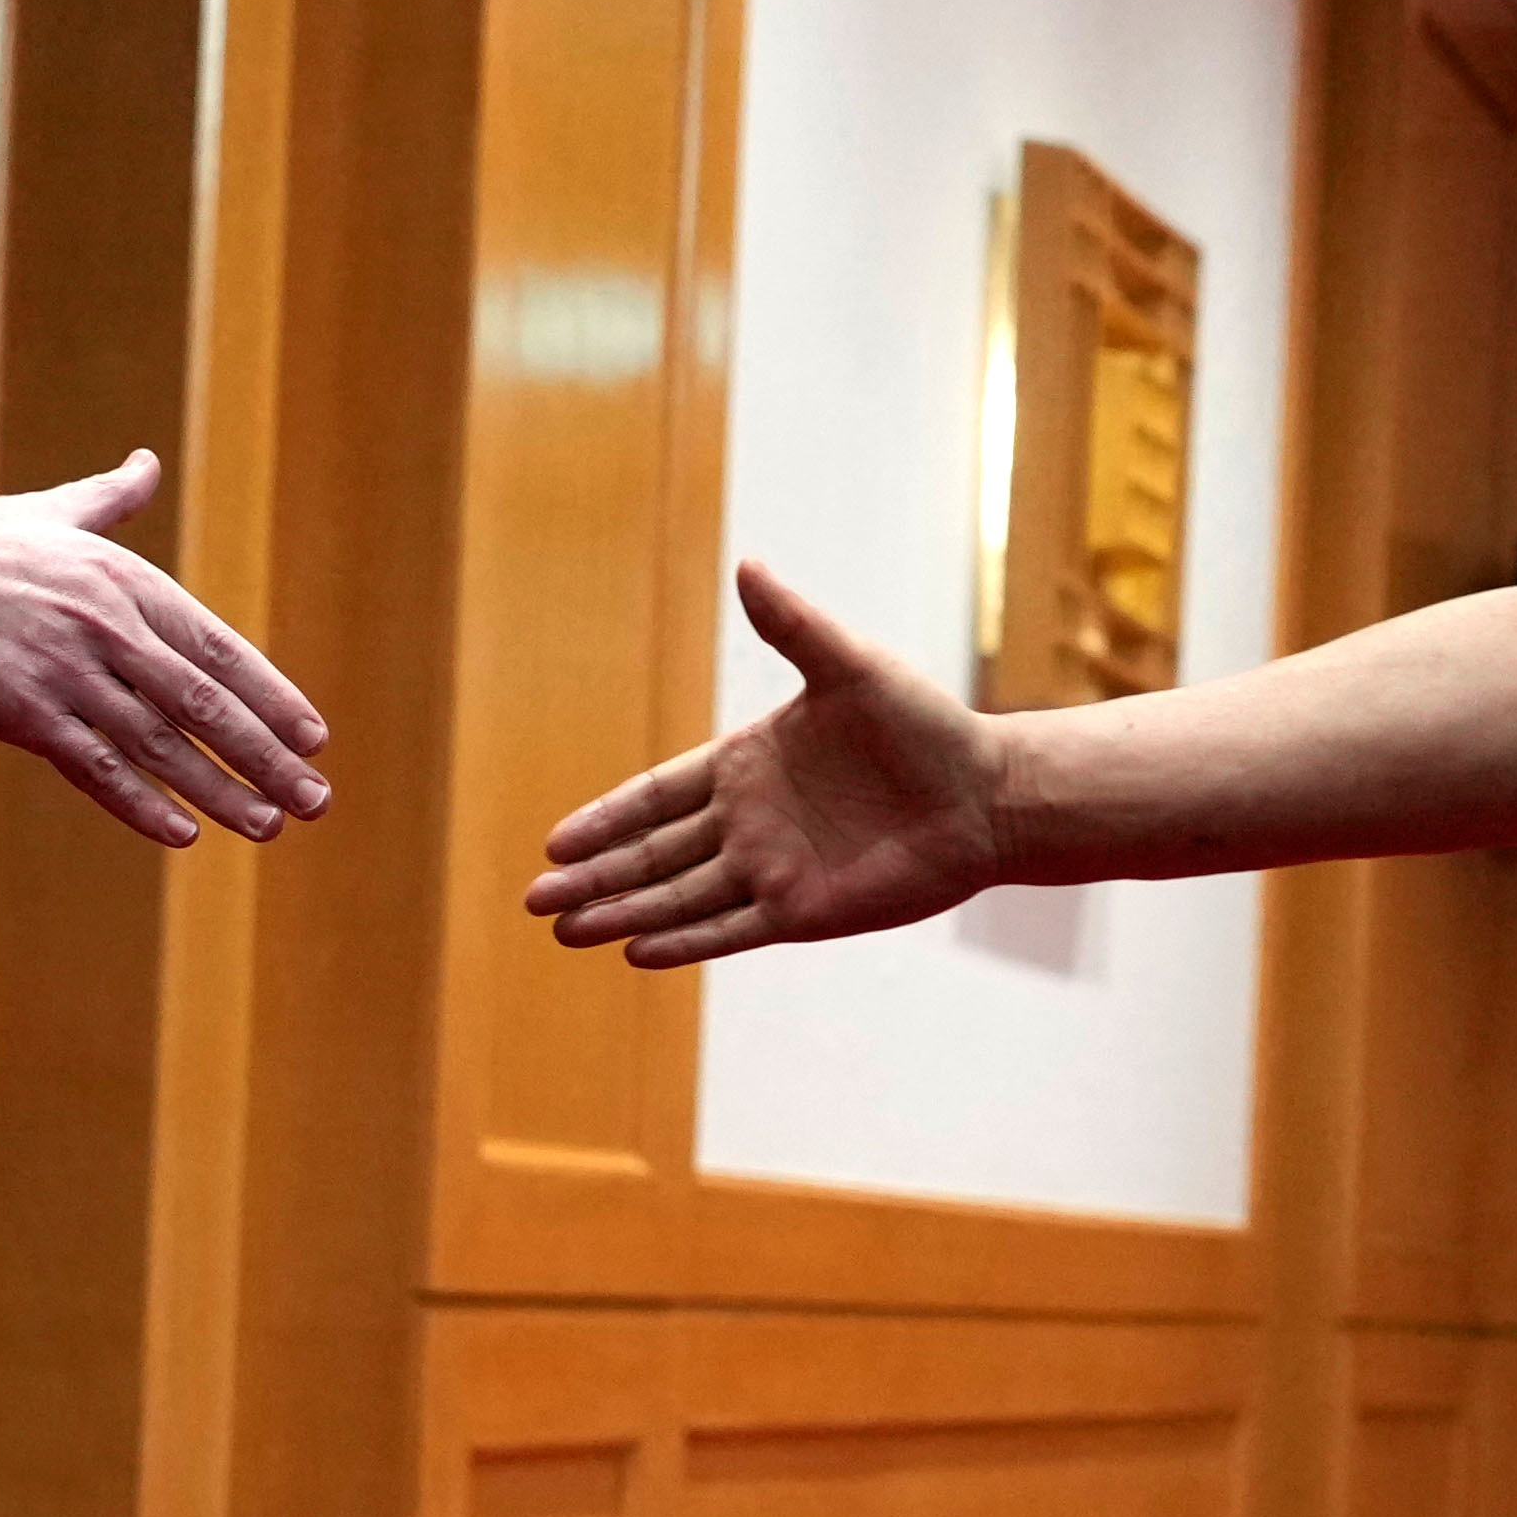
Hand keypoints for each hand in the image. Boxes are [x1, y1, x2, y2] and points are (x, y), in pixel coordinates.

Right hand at [0, 451, 331, 849]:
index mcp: (124, 581)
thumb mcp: (50, 514)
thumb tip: (145, 463)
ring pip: (161, 744)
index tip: (313, 738)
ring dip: (220, 791)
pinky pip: (96, 768)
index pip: (219, 649)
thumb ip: (109, 498)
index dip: (271, 697)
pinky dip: (141, 804)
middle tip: (314, 800)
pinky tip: (182, 835)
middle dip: (266, 757)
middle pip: (204, 704)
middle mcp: (109, 627)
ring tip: (268, 826)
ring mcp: (69, 673)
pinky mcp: (26, 713)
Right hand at [523, 563, 1007, 965]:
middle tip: (532, 898)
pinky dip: (685, 941)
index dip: (607, 818)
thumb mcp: (850, 667)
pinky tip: (636, 952)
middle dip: (594, 876)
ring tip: (565, 930)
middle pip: (652, 856)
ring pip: (679, 898)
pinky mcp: (804, 911)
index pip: (657, 797)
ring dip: (622, 913)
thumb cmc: (923, 726)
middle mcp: (749, 823)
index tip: (555, 840)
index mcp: (746, 765)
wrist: (984, 795)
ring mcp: (772, 871)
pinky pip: (731, 930)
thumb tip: (747, 565)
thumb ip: (793, 626)